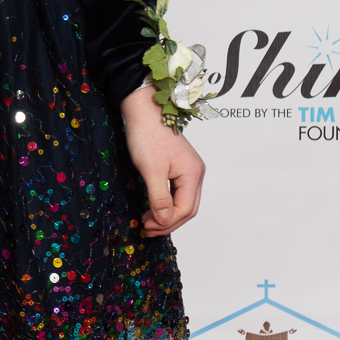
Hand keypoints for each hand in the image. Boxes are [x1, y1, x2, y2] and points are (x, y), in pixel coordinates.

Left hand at [119, 84, 204, 236]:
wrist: (144, 111)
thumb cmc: (147, 136)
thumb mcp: (151, 170)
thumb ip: (159, 197)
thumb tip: (163, 220)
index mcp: (193, 174)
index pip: (186, 209)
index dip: (167, 222)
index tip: (147, 226)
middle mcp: (196, 173)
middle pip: (188, 208)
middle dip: (168, 222)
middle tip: (147, 228)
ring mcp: (189, 170)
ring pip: (184, 201)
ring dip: (167, 214)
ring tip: (148, 222)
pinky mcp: (179, 167)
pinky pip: (178, 192)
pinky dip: (167, 203)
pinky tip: (154, 208)